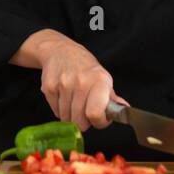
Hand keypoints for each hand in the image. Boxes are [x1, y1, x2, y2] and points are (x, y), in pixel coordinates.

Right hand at [11, 29, 127, 130]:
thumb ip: (112, 97)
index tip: (99, 120)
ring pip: (66, 118)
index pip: (95, 113)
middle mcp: (81, 82)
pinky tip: (64, 98)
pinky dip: (60, 110)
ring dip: (71, 116)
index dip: (99, 122)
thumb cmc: (84, 67)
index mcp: (99, 81)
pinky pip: (55, 112)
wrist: (60, 51)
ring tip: (74, 103)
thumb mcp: (102, 77)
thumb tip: (125, 109)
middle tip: (85, 113)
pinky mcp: (49, 87)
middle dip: (84, 122)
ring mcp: (63, 85)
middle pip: (79, 121)